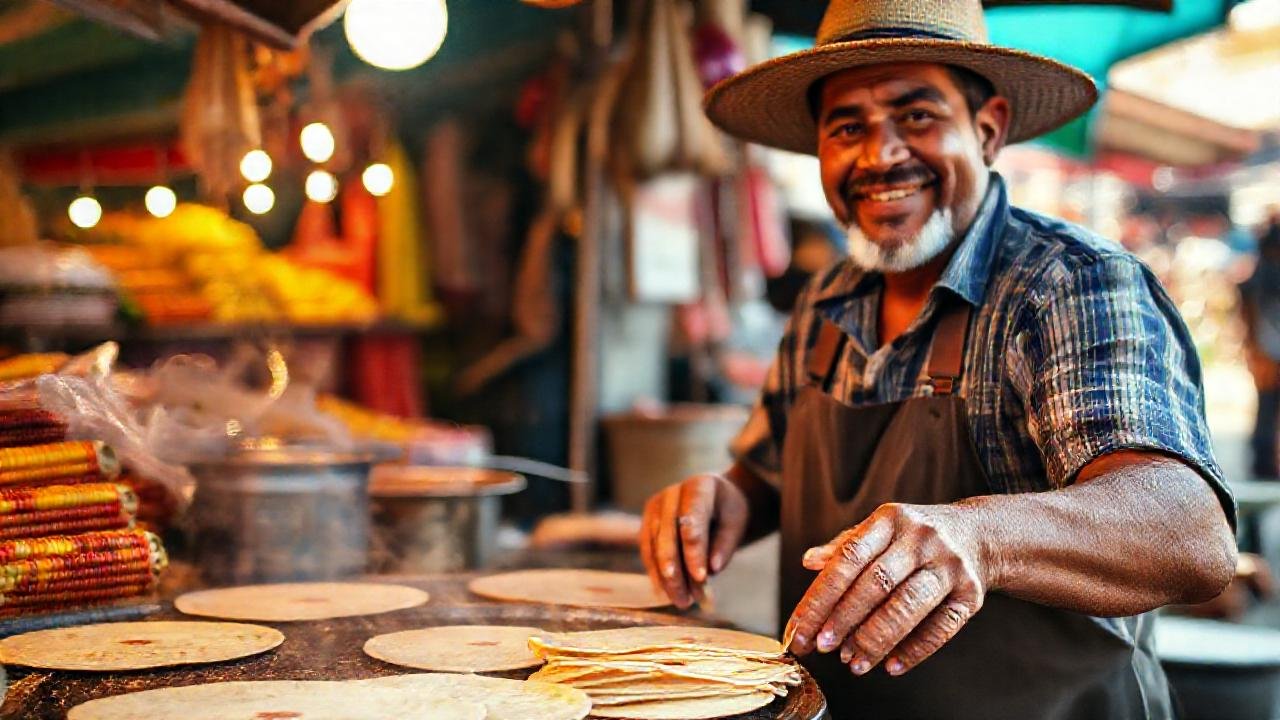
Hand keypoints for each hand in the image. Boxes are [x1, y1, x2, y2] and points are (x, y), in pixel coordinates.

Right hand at [640, 474, 749, 608]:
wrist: (715, 499)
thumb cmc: (728, 511)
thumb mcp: (736, 523)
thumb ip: (725, 545)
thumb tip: (712, 570)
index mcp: (698, 486)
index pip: (692, 522)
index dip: (695, 551)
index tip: (702, 578)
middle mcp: (671, 493)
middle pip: (667, 535)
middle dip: (675, 571)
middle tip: (685, 599)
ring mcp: (654, 507)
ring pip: (654, 546)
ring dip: (665, 577)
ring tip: (681, 601)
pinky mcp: (647, 522)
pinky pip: (647, 550)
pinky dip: (655, 573)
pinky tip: (664, 592)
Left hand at [785, 503, 988, 676]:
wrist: (979, 535)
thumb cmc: (915, 538)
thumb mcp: (880, 530)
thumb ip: (845, 547)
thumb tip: (809, 562)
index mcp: (889, 519)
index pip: (848, 558)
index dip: (821, 596)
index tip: (801, 628)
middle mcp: (920, 538)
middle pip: (876, 583)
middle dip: (844, 620)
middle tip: (823, 648)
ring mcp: (949, 565)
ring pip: (907, 606)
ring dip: (875, 639)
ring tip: (853, 663)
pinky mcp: (971, 593)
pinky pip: (941, 628)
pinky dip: (914, 651)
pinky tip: (890, 666)